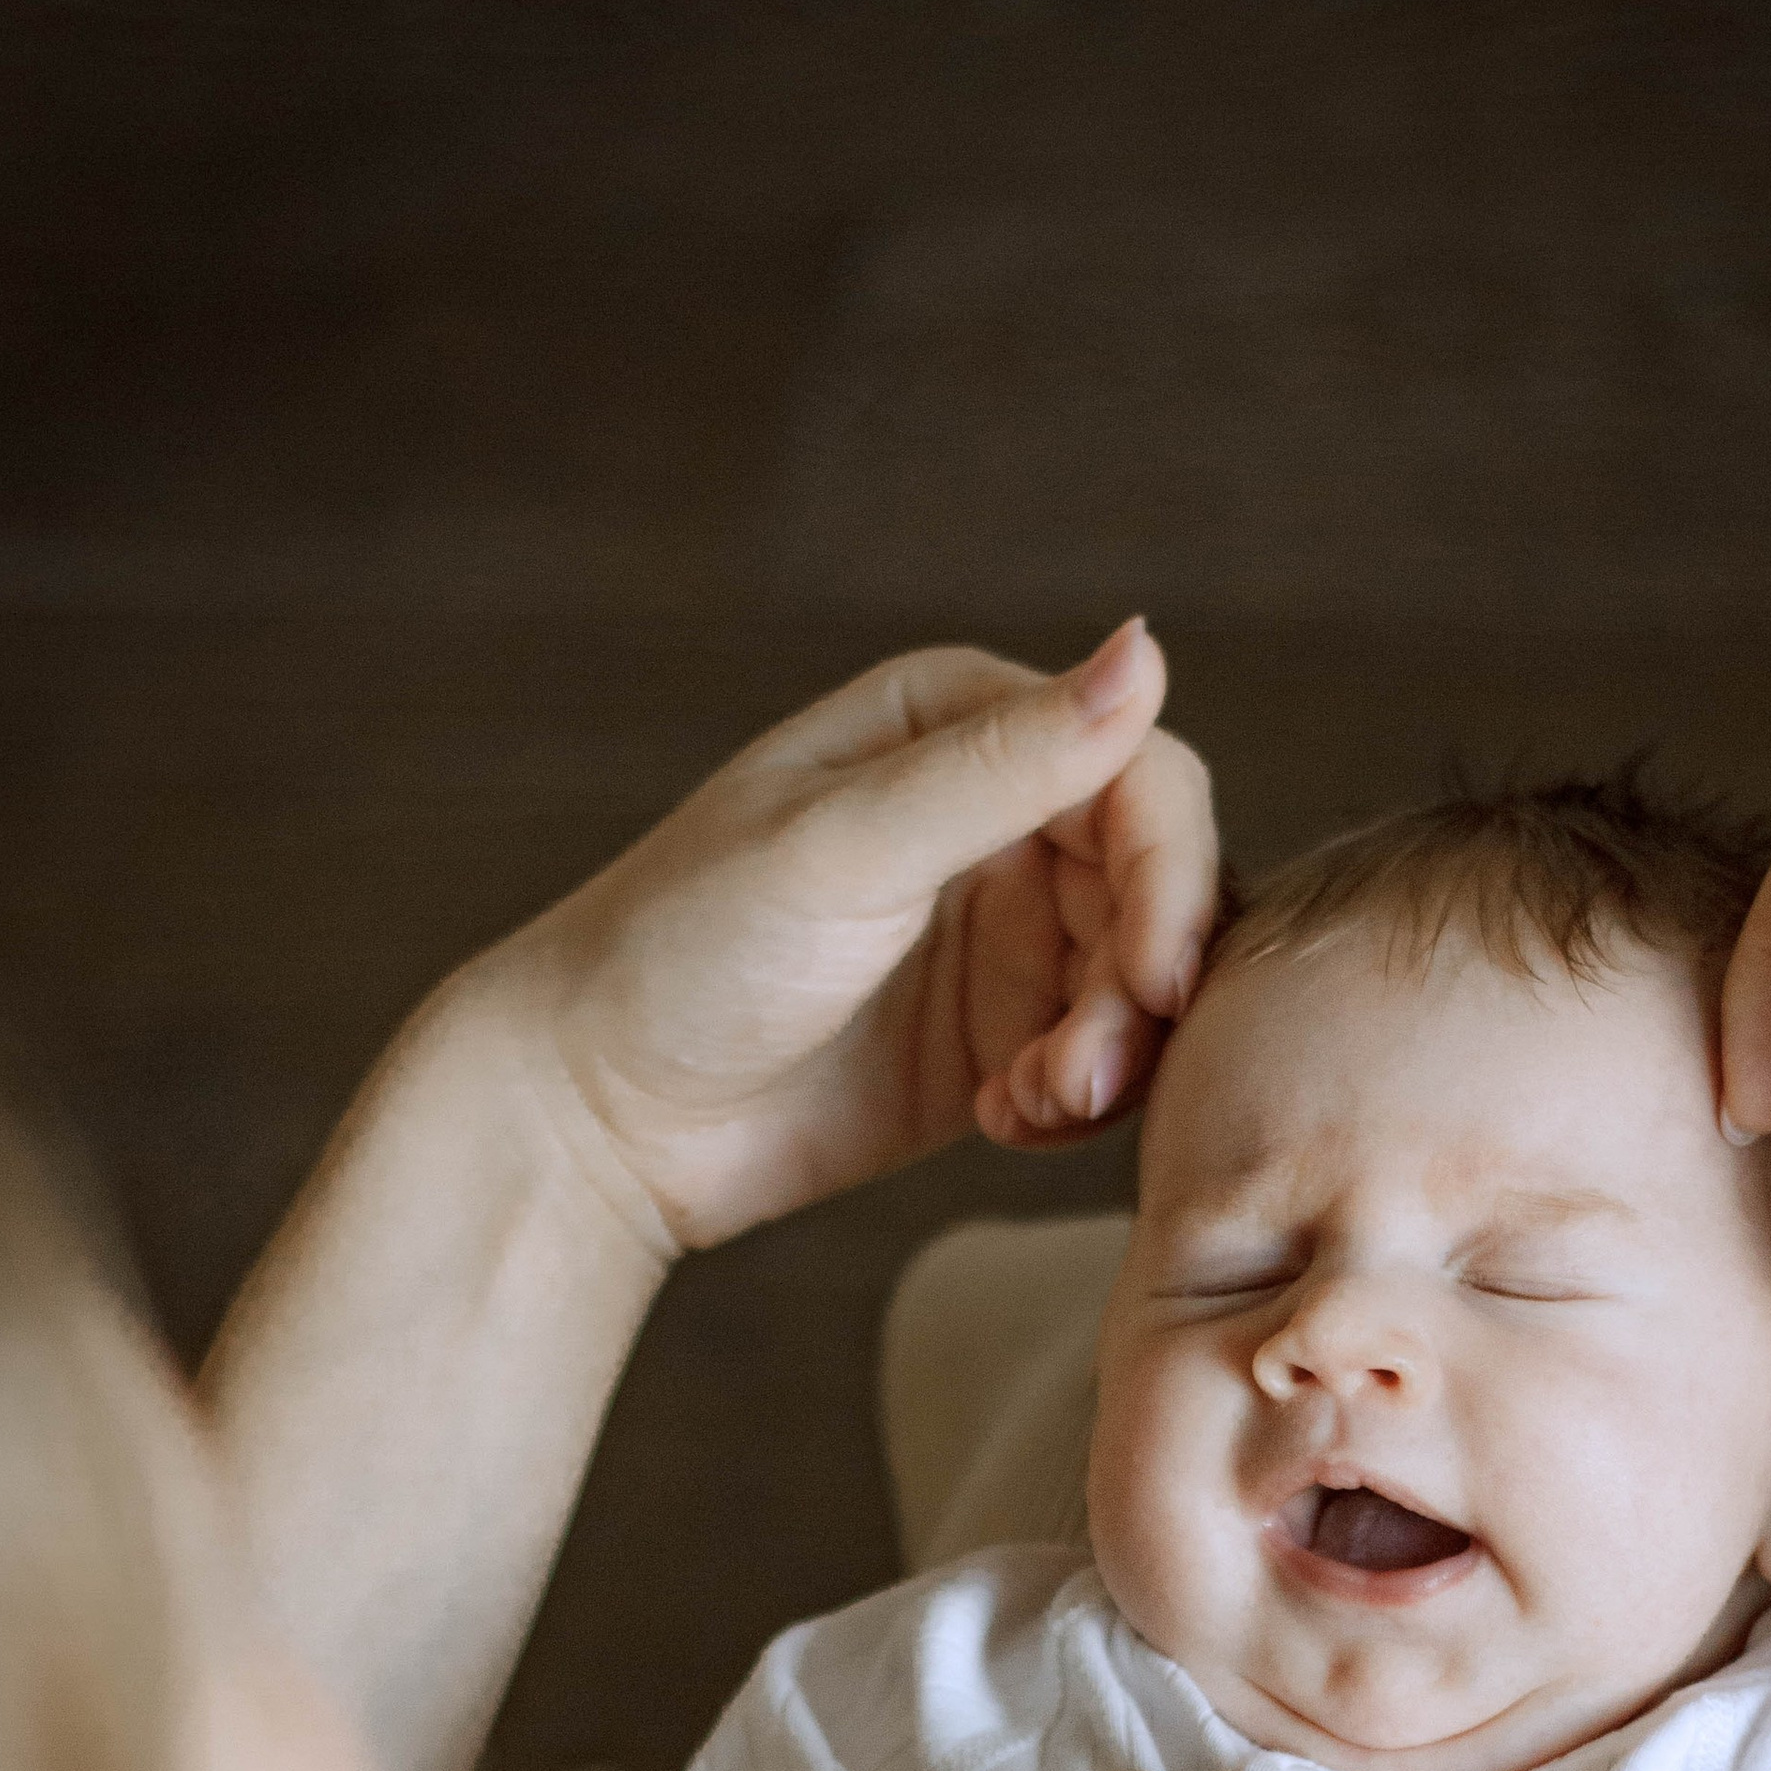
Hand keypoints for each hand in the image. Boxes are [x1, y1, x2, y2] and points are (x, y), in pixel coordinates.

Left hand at [460, 621, 1216, 1260]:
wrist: (599, 1113)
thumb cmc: (686, 949)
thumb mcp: (847, 847)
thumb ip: (1003, 764)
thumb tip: (1150, 646)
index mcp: (960, 724)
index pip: (1139, 776)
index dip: (1171, 878)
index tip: (1159, 983)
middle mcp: (998, 815)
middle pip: (1156, 890)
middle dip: (1140, 989)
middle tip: (1083, 1081)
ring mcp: (1002, 932)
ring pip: (1140, 986)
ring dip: (1113, 1057)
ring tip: (1034, 1108)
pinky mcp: (998, 1038)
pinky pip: (1100, 1065)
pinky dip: (1077, 1104)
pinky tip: (1001, 1124)